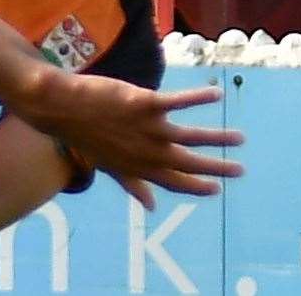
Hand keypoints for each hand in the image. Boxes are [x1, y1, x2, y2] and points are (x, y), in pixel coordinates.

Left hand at [12, 73, 243, 209]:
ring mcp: (147, 129)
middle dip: (217, 168)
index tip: (216, 189)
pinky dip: (199, 98)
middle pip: (189, 163)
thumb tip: (150, 207)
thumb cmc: (83, 134)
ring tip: (240, 137)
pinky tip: (216, 93)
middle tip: (241, 169)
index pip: (174, 182)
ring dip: (218, 137)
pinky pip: (179, 102)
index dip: (196, 187)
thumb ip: (132, 185)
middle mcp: (147, 153)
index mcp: (138, 167)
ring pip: (192, 136)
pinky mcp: (144, 104)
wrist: (60, 106)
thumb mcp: (108, 165)